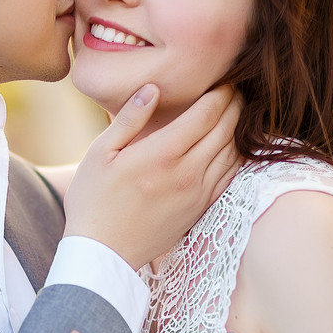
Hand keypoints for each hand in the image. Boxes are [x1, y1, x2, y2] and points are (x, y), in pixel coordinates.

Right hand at [64, 84, 240, 268]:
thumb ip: (128, 119)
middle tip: (233, 90)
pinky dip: (235, 155)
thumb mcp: (99, 153)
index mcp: (162, 153)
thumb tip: (152, 88)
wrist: (103, 253)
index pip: (207, 112)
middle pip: (227, 129)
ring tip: (235, 112)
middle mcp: (187, 172)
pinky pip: (230, 176)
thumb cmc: (94, 200)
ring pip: (233, 152)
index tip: (221, 80)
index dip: (221, 92)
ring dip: (239, 129)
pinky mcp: (201, 209)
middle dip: (235, 104)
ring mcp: (197, 193)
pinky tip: (230, 145)